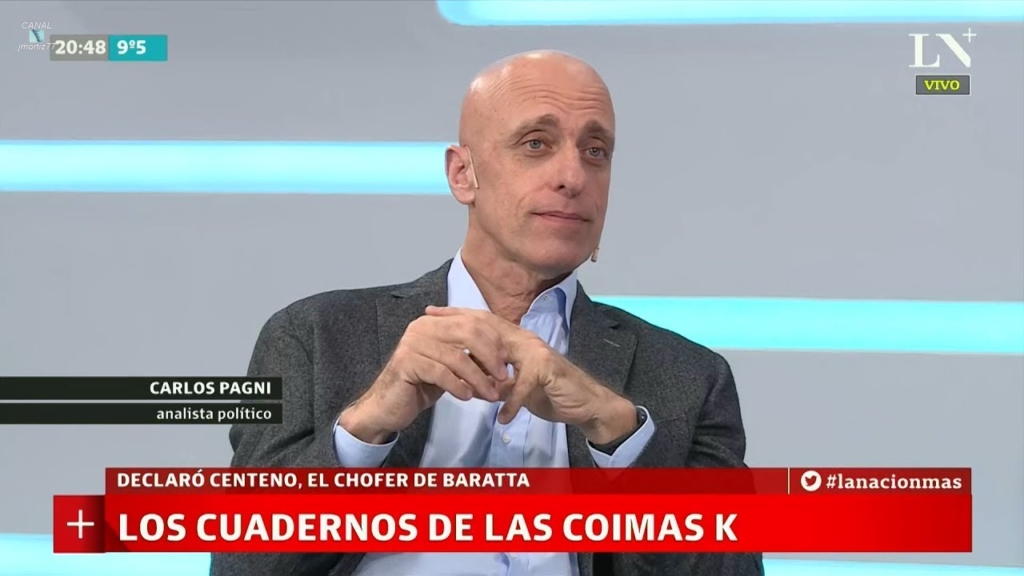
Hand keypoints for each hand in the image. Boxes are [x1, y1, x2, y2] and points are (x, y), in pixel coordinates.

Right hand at [339, 310, 509, 442]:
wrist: (387, 406)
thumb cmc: (420, 386)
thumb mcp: (450, 369)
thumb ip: (471, 359)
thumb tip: (502, 363)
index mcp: (434, 322)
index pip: (471, 322)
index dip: (493, 341)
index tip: (507, 362)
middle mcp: (422, 327)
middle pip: (467, 333)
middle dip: (489, 356)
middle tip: (503, 377)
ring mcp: (412, 343)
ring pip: (456, 357)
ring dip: (478, 378)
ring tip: (490, 394)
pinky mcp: (406, 363)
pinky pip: (440, 372)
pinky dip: (458, 385)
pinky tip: (467, 397)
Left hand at [424, 306, 637, 444]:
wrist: (587, 404)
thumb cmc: (552, 392)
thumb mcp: (517, 385)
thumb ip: (496, 378)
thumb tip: (471, 377)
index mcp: (517, 341)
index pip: (483, 322)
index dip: (458, 315)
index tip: (432, 313)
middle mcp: (525, 341)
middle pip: (487, 327)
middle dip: (457, 324)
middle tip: (432, 322)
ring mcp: (537, 353)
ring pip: (500, 352)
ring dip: (479, 368)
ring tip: (460, 379)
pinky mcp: (547, 371)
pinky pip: (523, 386)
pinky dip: (512, 404)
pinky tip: (501, 417)